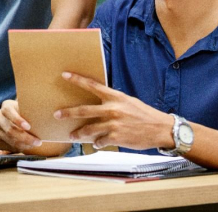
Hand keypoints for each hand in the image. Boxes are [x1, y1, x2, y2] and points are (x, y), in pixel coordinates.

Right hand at [0, 100, 42, 152]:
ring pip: (9, 139)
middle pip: (10, 129)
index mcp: (6, 106)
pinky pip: (5, 146)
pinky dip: (17, 148)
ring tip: (34, 145)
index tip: (29, 127)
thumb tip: (52, 114)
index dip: (18, 120)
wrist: (15, 122)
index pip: (8, 111)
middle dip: (25, 137)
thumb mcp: (28, 110)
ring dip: (23, 144)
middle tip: (38, 142)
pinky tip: (26, 147)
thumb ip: (33, 111)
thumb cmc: (25, 115)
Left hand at [56, 72, 174, 150]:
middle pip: (84, 110)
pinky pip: (100, 141)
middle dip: (68, 113)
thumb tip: (99, 106)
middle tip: (57, 114)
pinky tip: (97, 143)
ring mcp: (113, 124)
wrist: (160, 128)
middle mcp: (112, 109)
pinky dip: (97, 143)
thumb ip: (113, 102)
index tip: (64, 75)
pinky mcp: (116, 137)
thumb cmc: (144, 114)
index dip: (77, 79)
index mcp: (115, 97)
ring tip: (72, 135)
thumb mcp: (128, 102)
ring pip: (89, 129)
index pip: (92, 85)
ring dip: (79, 133)